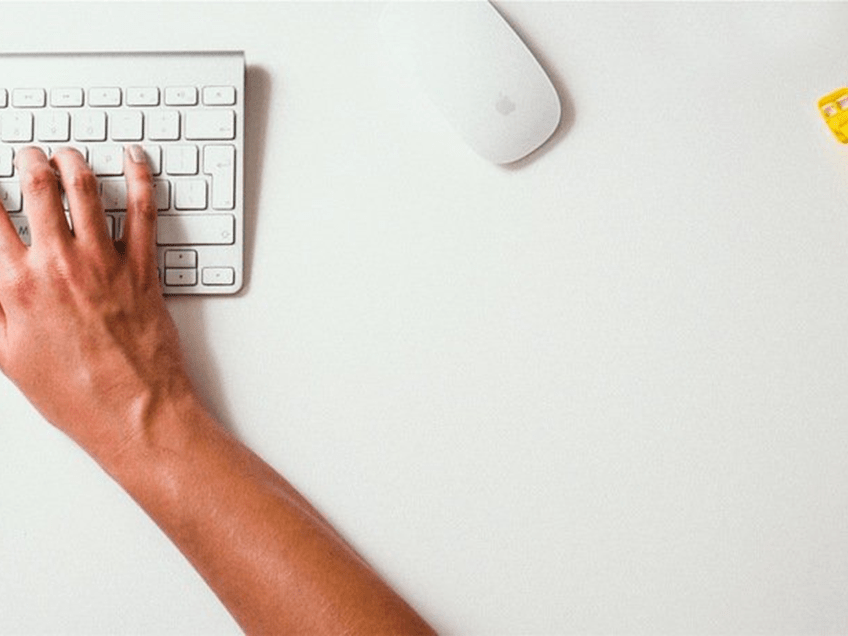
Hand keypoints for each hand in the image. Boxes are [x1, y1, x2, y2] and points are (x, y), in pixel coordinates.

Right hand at [0, 145, 192, 463]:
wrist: (134, 413)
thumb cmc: (75, 395)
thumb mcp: (8, 356)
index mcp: (16, 287)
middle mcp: (58, 266)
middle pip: (38, 189)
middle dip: (29, 161)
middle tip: (28, 153)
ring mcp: (103, 264)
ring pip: (86, 190)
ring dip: (74, 162)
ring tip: (68, 154)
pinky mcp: (143, 270)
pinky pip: (143, 213)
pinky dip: (139, 179)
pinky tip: (134, 161)